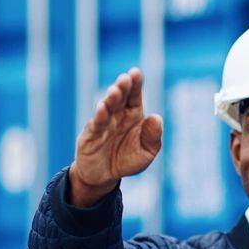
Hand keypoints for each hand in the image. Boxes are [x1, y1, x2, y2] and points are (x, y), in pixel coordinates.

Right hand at [68, 68, 163, 205]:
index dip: (135, 84)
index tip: (136, 73)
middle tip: (125, 79)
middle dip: (122, 87)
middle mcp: (117, 115)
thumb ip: (153, 137)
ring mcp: (103, 123)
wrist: (104, 176)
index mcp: (133, 114)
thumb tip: (157, 117)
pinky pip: (96, 124)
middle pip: (120, 97)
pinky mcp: (91, 135)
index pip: (135, 95)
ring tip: (115, 91)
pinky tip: (102, 108)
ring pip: (107, 107)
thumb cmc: (127, 160)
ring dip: (111, 99)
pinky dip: (99, 116)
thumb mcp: (146, 152)